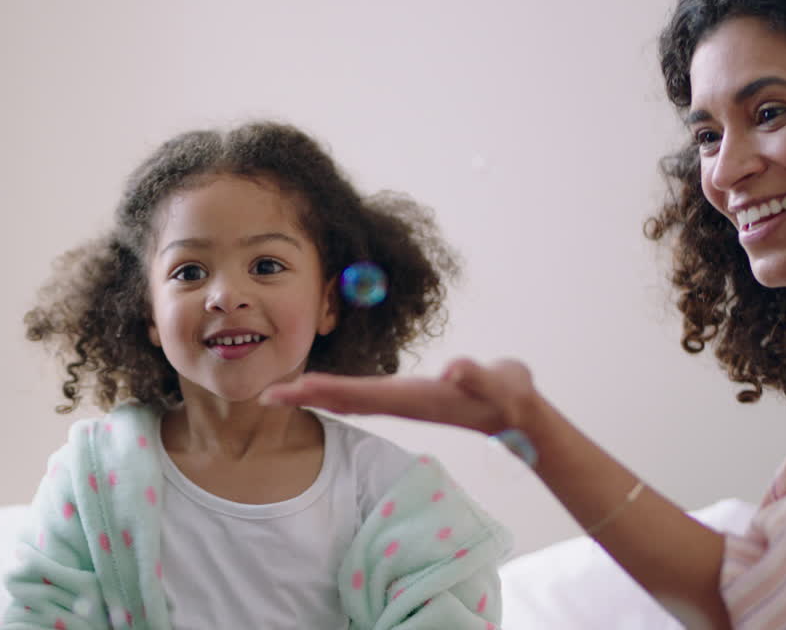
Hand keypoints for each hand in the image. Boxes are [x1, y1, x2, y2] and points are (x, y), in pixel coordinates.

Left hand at [262, 357, 537, 434]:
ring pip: (351, 400)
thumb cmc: (508, 395)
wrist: (519, 415)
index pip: (361, 394)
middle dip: (306, 397)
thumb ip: (477, 375)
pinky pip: (363, 395)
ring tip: (283, 393)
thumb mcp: (500, 382)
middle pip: (345, 400)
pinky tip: (321, 390)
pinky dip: (337, 391)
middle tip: (266, 395)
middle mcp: (402, 402)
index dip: (326, 390)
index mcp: (414, 397)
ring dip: (316, 395)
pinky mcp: (410, 397)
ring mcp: (404, 401)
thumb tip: (455, 370)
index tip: (293, 388)